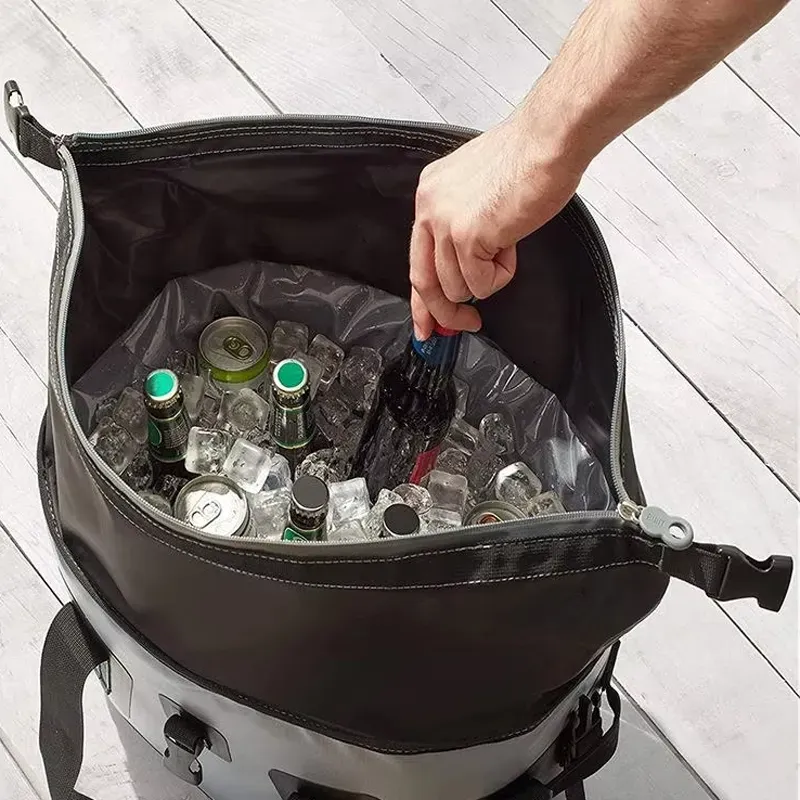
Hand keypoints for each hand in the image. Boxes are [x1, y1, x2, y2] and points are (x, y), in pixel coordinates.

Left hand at [409, 113, 584, 338]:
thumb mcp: (478, 191)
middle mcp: (429, 207)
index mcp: (430, 194)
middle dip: (444, 311)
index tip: (427, 322)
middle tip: (466, 322)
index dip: (422, 298)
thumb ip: (463, 225)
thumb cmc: (528, 160)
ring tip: (507, 245)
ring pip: (456, 286)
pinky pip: (481, 282)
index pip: (416, 257)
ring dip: (488, 278)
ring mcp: (445, 222)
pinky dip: (502, 273)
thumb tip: (464, 265)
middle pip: (423, 280)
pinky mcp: (467, 235)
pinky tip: (512, 242)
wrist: (549, 140)